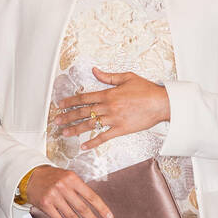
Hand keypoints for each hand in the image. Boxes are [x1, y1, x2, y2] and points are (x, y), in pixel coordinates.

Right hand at [24, 164, 113, 217]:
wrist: (31, 175)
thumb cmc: (52, 177)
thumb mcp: (68, 176)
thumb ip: (79, 188)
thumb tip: (94, 204)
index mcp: (72, 179)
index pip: (91, 196)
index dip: (101, 208)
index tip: (108, 217)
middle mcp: (63, 187)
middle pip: (82, 208)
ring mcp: (53, 196)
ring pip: (71, 215)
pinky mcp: (45, 204)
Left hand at [52, 67, 169, 147]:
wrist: (161, 103)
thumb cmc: (146, 90)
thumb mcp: (127, 77)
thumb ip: (108, 76)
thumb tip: (95, 71)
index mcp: (108, 94)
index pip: (84, 98)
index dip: (70, 101)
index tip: (60, 105)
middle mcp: (108, 107)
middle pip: (83, 112)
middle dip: (68, 116)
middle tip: (57, 121)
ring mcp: (114, 119)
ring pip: (90, 125)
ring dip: (76, 129)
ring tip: (65, 133)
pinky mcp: (120, 130)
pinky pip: (103, 137)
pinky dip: (92, 142)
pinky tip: (84, 146)